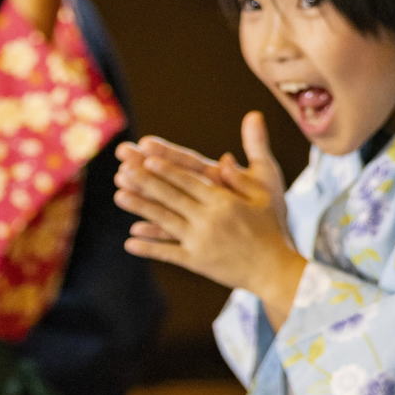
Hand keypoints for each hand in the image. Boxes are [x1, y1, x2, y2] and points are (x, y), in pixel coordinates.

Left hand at [117, 113, 300, 294]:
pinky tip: (129, 241)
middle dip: (145, 182)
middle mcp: (209, 220)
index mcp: (224, 200)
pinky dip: (149, 247)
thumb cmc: (272, 224)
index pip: (190, 180)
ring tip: (119, 195)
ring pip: (165, 222)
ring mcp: (201, 242)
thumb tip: (246, 125)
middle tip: (123, 169)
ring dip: (141, 208)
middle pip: (172, 197)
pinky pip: (169, 253)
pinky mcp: (197, 262)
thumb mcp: (268, 186)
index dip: (167, 169)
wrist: (275, 269)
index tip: (147, 157)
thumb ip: (256, 153)